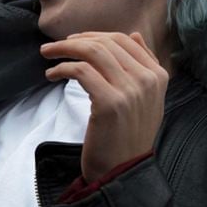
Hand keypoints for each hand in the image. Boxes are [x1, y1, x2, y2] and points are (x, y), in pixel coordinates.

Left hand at [40, 32, 167, 180]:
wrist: (123, 172)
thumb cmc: (128, 137)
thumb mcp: (147, 100)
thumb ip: (144, 67)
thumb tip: (134, 35)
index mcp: (158, 76)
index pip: (124, 40)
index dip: (96, 35)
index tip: (75, 40)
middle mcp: (148, 80)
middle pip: (107, 43)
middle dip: (76, 40)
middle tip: (55, 47)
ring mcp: (130, 91)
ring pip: (93, 52)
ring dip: (64, 49)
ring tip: (48, 55)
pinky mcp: (110, 103)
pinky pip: (81, 71)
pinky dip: (62, 68)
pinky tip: (52, 75)